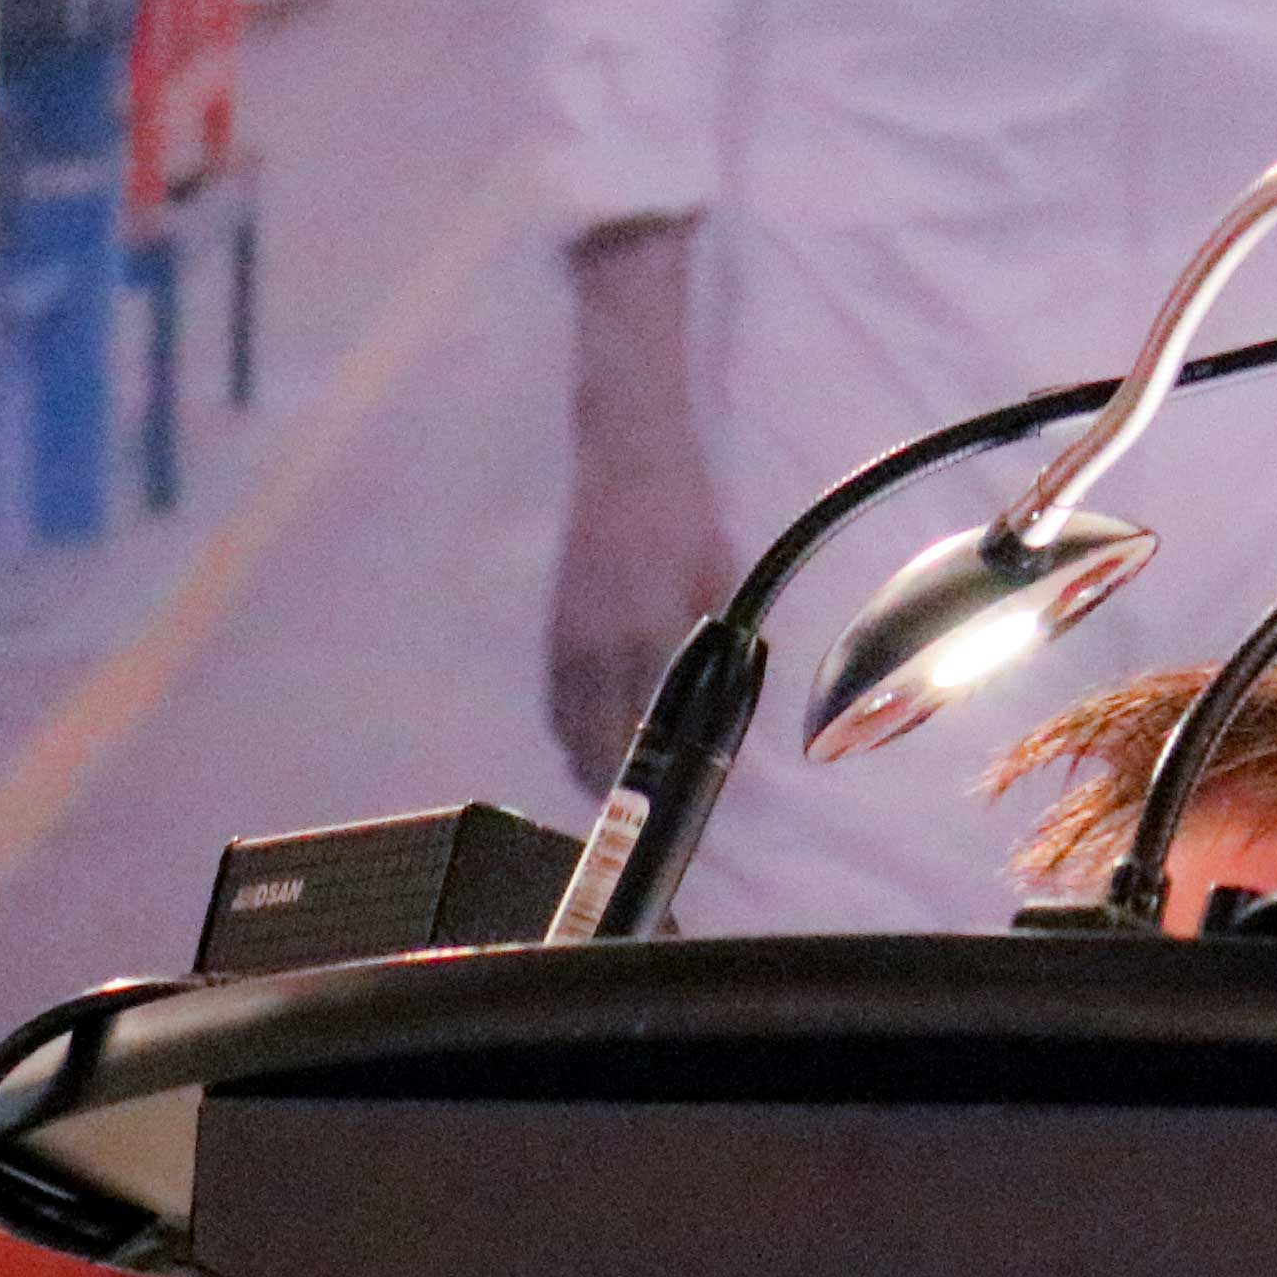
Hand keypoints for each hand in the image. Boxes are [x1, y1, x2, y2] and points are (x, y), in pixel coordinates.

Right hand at [548, 218, 735, 788]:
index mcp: (651, 632)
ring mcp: (567, 639)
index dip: (666, 776)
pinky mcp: (553, 629)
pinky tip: (600, 741)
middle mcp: (600, 645)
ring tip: (626, 792)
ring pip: (569, 732)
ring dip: (593, 766)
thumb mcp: (720, 582)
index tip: (687, 804)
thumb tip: (723, 708)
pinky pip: (557, 704)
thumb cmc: (687, 519)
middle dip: (622, 792)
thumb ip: (719, 648)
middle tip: (651, 816)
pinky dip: (574, 732)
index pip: (651, 732)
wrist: (628, 461)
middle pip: (596, 748)